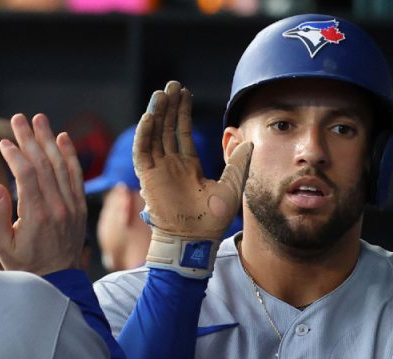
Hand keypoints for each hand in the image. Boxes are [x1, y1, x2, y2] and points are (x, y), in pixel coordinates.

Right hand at [0, 113, 86, 275]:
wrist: (58, 281)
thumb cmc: (25, 265)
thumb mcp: (2, 247)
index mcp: (36, 216)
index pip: (26, 175)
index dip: (15, 155)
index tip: (4, 143)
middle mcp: (57, 207)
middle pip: (44, 164)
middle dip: (30, 138)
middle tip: (19, 118)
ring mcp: (71, 206)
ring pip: (61, 165)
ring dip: (49, 140)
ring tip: (38, 119)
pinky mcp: (79, 206)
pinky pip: (75, 175)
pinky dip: (70, 155)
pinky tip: (62, 138)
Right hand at [135, 80, 252, 241]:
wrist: (196, 239)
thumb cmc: (212, 219)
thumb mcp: (232, 185)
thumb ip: (238, 162)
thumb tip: (249, 140)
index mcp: (188, 166)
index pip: (181, 132)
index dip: (182, 112)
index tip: (185, 93)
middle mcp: (171, 165)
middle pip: (166, 129)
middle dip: (169, 107)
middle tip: (172, 85)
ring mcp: (158, 170)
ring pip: (154, 135)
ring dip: (156, 114)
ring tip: (161, 94)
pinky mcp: (148, 178)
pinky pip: (142, 152)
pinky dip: (144, 134)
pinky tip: (149, 116)